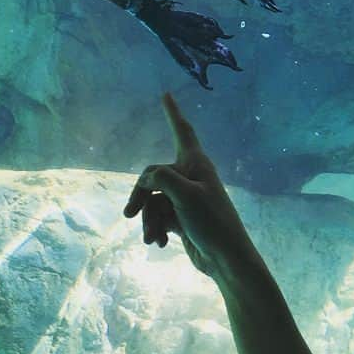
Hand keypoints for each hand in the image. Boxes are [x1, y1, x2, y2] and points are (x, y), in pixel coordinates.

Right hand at [124, 93, 260, 278]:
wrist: (225, 258)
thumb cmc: (212, 222)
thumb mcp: (185, 196)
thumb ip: (161, 179)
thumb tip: (145, 180)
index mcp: (196, 163)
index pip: (182, 131)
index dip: (173, 113)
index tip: (166, 94)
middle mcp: (190, 176)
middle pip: (153, 177)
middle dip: (140, 197)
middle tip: (127, 215)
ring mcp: (184, 197)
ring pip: (153, 201)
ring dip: (149, 220)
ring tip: (152, 239)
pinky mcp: (180, 217)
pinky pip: (158, 216)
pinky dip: (155, 229)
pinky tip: (158, 244)